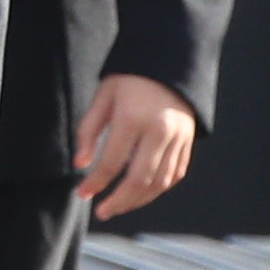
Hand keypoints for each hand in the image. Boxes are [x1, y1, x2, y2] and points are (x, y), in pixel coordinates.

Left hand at [74, 72, 195, 221]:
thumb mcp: (103, 96)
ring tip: (118, 206)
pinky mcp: (189, 140)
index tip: (81, 194)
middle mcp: (160, 130)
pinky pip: (175, 174)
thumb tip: (79, 165)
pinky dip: (158, 188)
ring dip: (138, 200)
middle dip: (119, 201)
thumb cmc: (129, 77)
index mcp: (133, 117)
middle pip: (139, 180)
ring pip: (160, 182)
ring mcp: (179, 137)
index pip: (112, 162)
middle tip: (101, 212)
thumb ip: (88, 131)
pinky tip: (141, 194)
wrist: (170, 58)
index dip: (95, 183)